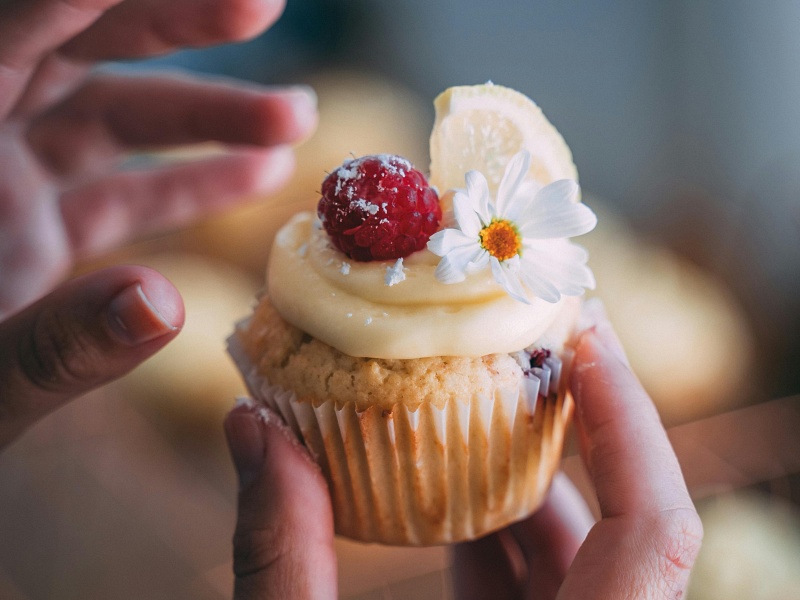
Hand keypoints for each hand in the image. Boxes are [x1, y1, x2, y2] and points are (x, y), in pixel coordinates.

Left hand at [0, 0, 316, 448]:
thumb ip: (57, 344)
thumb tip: (163, 307)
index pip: (11, 33)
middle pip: (71, 49)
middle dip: (170, 20)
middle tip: (262, 4)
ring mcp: (7, 187)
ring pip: (110, 116)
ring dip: (209, 113)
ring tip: (297, 116)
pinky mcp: (38, 229)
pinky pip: (121, 191)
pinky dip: (190, 183)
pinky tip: (263, 174)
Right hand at [224, 301, 701, 598]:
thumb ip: (282, 557)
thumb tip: (252, 427)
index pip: (655, 525)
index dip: (629, 415)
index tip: (577, 330)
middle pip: (619, 519)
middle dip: (560, 422)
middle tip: (509, 340)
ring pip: (580, 545)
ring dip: (523, 468)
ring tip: (468, 393)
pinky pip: (548, 574)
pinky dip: (499, 518)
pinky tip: (443, 481)